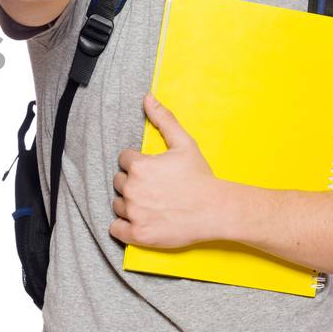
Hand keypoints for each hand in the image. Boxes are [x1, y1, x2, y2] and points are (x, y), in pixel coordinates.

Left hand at [111, 95, 223, 248]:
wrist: (216, 210)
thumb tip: (147, 97)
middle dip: (133, 184)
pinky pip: (116, 229)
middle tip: (154, 189)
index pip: (124, 161)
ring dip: (128, 204)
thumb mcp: (184, 144)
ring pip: (117, 204)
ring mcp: (134, 213)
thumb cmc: (200, 177)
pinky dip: (123, 227)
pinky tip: (139, 221)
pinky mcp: (138, 234)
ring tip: (151, 204)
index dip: (137, 164)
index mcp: (139, 166)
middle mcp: (132, 189)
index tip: (153, 172)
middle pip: (119, 182)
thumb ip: (164, 119)